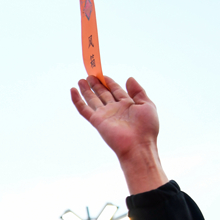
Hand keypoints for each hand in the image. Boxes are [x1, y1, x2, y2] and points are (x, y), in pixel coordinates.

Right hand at [70, 75, 167, 194]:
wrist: (138, 145)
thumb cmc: (146, 128)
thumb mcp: (147, 105)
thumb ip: (138, 91)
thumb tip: (129, 78)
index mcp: (127, 105)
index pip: (116, 90)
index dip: (109, 82)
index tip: (102, 74)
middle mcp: (115, 109)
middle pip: (103, 94)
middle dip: (96, 84)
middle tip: (90, 75)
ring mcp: (105, 115)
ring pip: (92, 99)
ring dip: (86, 90)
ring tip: (81, 80)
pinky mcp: (97, 121)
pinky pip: (84, 109)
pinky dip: (77, 100)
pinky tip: (73, 91)